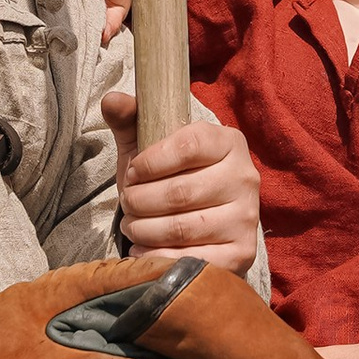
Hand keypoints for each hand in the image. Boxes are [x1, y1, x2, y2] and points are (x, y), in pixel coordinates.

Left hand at [107, 90, 262, 272]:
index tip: (131, 173)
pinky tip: (144, 248)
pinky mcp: (242, 253)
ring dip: (144, 229)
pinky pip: (192, 258)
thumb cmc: (171, 178)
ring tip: (133, 225)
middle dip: (140, 201)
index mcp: (228, 142)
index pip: (186, 146)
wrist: (200, 222)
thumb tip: (111, 99)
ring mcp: (246, 217)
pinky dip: (157, 256)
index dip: (149, 163)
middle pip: (180, 192)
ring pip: (182, 227)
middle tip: (127, 204)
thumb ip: (131, 120)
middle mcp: (245, 177)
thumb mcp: (149, 147)